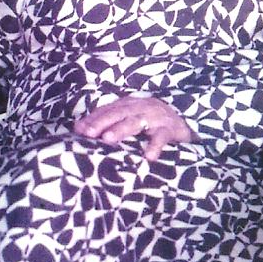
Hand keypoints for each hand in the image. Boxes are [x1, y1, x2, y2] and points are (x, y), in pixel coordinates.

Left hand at [74, 95, 195, 159]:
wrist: (185, 125)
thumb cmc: (151, 125)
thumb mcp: (129, 121)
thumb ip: (107, 123)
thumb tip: (78, 128)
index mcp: (129, 105)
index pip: (108, 110)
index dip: (94, 119)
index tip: (79, 130)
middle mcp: (141, 107)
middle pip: (118, 113)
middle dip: (102, 122)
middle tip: (89, 133)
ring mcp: (156, 117)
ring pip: (136, 121)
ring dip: (121, 129)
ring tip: (108, 139)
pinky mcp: (171, 128)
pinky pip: (162, 137)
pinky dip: (155, 145)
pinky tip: (148, 156)